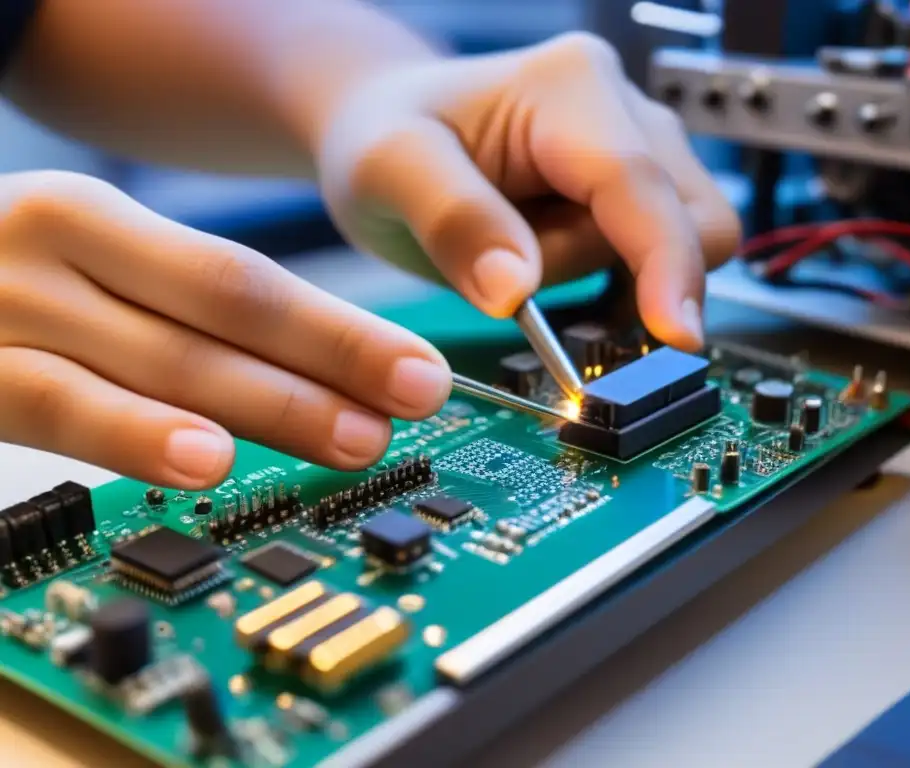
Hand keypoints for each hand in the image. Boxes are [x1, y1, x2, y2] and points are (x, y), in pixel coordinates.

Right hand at [0, 171, 449, 487]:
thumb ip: (173, 316)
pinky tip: (205, 459)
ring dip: (266, 403)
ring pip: (154, 357)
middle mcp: (48, 248)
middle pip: (221, 308)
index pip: (244, 278)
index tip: (424, 372)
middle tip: (418, 401)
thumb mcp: (84, 272)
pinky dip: (133, 433)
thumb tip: (308, 378)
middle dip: (333, 360)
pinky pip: (50, 404)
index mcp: (96, 222)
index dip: (342, 329)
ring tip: (353, 437)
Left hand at [318, 32, 739, 348]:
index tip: (675, 336)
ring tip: (525, 271)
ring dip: (610, 285)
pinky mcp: (638, 192)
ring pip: (676, 246)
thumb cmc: (384, 137)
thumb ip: (452, 220)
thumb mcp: (388, 170)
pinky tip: (558, 285)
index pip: (638, 184)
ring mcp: (641, 150)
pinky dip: (621, 292)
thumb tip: (515, 291)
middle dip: (620, 278)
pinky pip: (663, 258)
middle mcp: (625, 109)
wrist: (386, 125)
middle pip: (681, 222)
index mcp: (568, 88)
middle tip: (527, 289)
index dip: (665, 263)